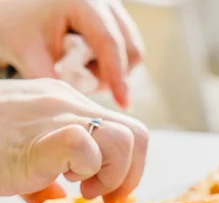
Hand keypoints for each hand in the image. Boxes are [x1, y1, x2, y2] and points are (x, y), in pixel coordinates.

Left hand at [0, 0, 143, 106]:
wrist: (19, 11)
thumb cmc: (21, 28)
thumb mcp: (30, 55)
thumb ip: (53, 80)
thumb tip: (78, 108)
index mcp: (80, 1)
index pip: (109, 43)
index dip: (117, 76)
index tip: (122, 104)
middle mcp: (103, 1)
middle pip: (130, 48)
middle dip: (114, 75)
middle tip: (84, 82)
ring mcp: (112, 9)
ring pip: (132, 51)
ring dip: (113, 71)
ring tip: (82, 70)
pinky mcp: (115, 19)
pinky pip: (126, 49)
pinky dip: (112, 65)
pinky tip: (88, 63)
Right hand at [0, 78, 147, 202]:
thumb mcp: (21, 156)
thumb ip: (47, 175)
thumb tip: (60, 201)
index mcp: (66, 105)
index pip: (125, 129)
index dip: (127, 167)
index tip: (108, 192)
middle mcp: (68, 104)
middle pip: (137, 133)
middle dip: (130, 175)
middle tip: (102, 196)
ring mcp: (57, 116)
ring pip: (124, 138)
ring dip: (112, 175)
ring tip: (83, 189)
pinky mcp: (43, 136)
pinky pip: (85, 146)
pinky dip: (87, 171)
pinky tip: (64, 182)